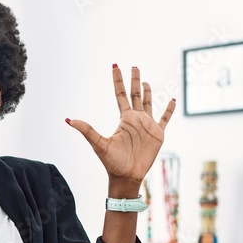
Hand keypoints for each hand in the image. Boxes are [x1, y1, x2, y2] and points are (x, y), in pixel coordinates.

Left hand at [66, 65, 175, 186]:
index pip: (120, 94)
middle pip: (135, 95)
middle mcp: (135, 119)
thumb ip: (87, 130)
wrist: (127, 177)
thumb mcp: (98, 144)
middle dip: (134, 80)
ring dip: (148, 92)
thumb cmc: (112, 162)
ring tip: (146, 81)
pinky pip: (165, 118)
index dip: (118, 80)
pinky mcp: (158, 134)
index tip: (116, 65)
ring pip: (148, 103)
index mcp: (123, 119)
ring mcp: (147, 126)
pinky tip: (172, 99)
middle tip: (134, 66)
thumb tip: (69, 120)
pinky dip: (169, 109)